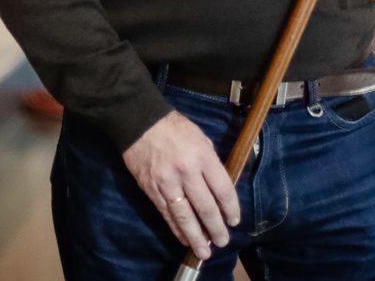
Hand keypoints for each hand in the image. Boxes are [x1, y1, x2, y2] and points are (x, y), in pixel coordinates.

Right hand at [121, 111, 239, 260]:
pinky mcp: (152, 190)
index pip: (222, 189)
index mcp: (203, 157)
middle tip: (223, 241)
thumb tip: (219, 187)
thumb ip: (211, 162)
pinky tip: (184, 239)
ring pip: (184, 216)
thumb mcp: (201, 138)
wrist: (140, 123)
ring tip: (204, 251)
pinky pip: (167, 214)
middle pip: (205, 207)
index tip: (234, 220)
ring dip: (196, 236)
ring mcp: (167, 183)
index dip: (230, 208)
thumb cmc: (175, 128)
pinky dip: (176, 229)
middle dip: (216, 227)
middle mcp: (186, 172)